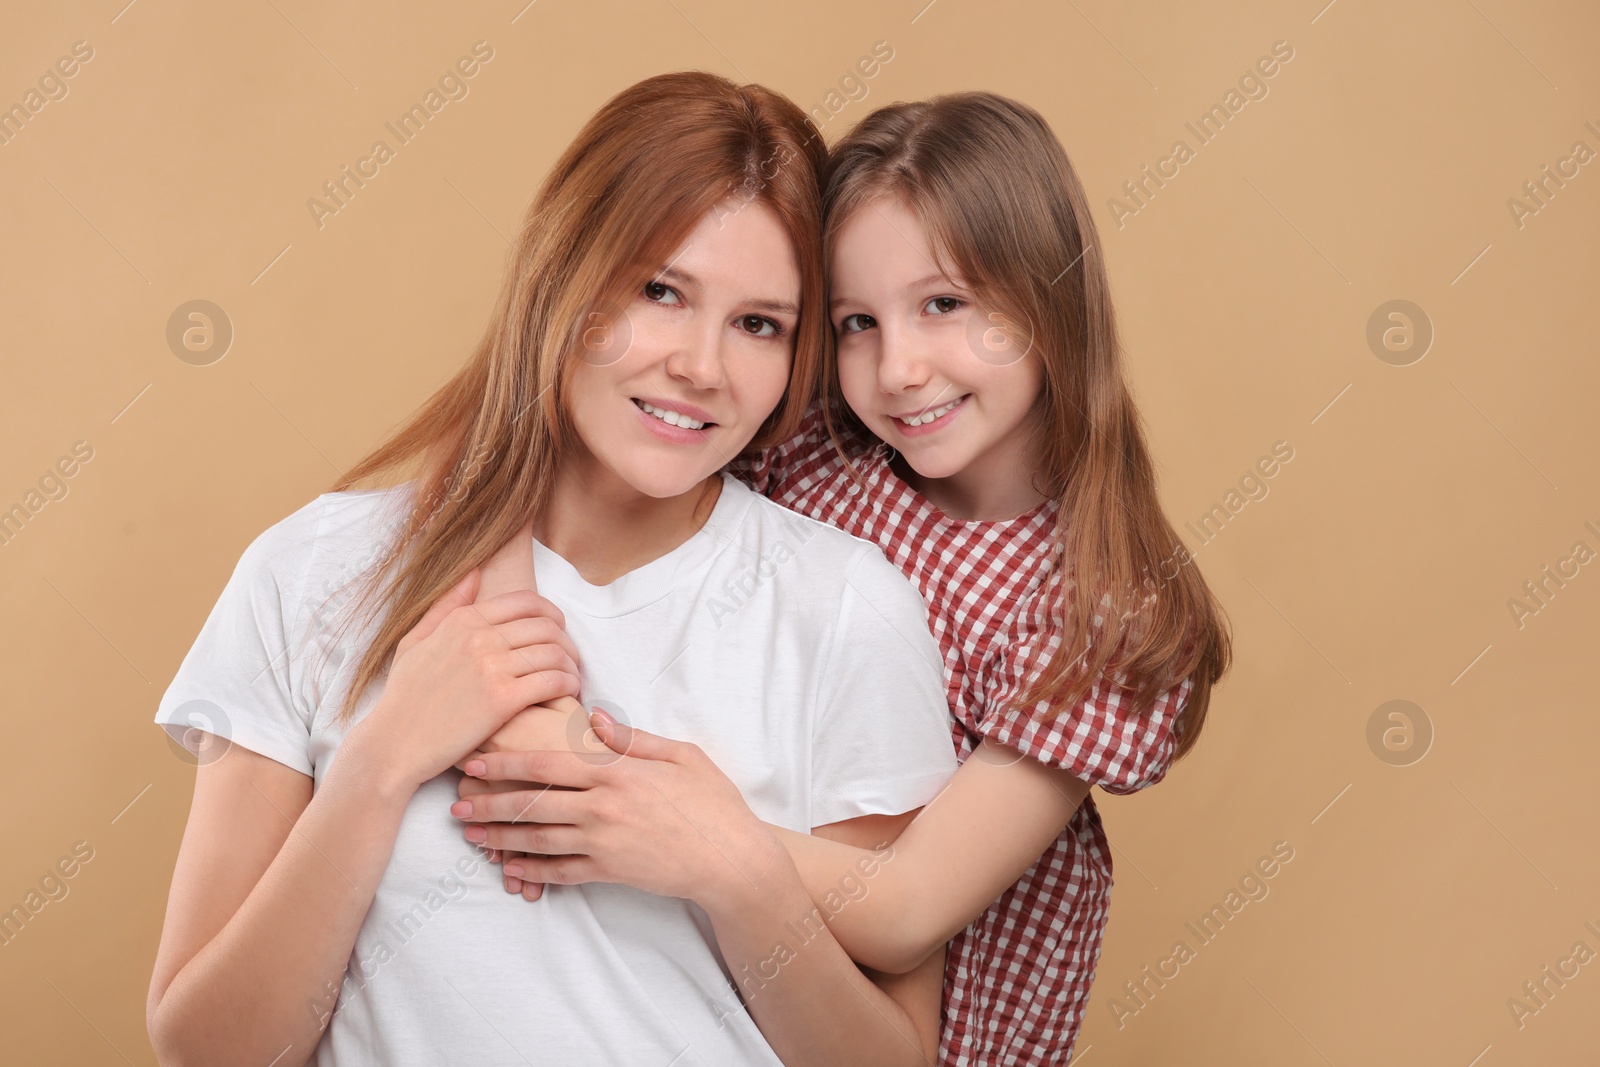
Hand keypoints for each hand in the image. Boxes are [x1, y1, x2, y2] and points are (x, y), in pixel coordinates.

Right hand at [349, 569, 582, 792]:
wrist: (395, 744)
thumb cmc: (405, 697)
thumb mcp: (415, 642)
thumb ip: (446, 606)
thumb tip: (474, 572)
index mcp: (462, 621)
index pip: (526, 601)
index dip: (552, 614)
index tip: (558, 631)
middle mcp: (478, 638)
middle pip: (546, 626)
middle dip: (566, 641)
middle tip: (570, 658)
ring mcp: (491, 667)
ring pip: (554, 652)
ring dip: (571, 664)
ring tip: (571, 677)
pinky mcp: (502, 699)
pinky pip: (553, 681)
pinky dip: (568, 684)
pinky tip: (568, 693)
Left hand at [453, 710, 786, 909]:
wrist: (731, 859)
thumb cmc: (712, 801)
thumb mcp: (681, 755)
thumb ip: (633, 738)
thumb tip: (596, 717)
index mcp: (616, 772)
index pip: (547, 763)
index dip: (504, 762)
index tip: (474, 761)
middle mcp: (602, 807)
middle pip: (531, 802)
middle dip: (488, 801)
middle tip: (455, 801)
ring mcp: (603, 843)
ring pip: (537, 839)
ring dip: (498, 837)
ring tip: (469, 833)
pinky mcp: (609, 872)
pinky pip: (559, 872)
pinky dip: (529, 870)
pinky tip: (507, 866)